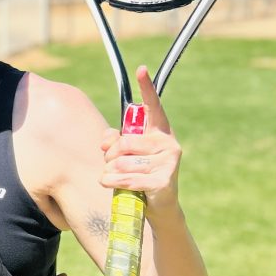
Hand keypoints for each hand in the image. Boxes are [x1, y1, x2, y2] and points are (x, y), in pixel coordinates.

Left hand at [99, 65, 181, 216]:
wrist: (157, 206)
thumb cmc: (139, 173)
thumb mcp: (126, 153)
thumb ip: (115, 139)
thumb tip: (106, 140)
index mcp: (159, 131)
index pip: (153, 106)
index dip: (146, 88)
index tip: (141, 69)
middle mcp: (168, 143)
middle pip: (124, 142)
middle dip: (110, 156)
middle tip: (112, 164)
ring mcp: (168, 162)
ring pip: (121, 162)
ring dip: (111, 173)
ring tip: (117, 178)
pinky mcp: (163, 181)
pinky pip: (127, 178)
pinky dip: (114, 183)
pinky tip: (114, 185)